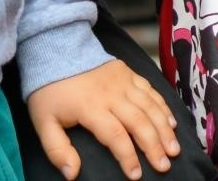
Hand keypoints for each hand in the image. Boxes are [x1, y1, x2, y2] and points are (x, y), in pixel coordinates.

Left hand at [27, 59, 180, 179]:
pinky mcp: (129, 73)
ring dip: (164, 128)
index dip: (127, 157)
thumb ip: (57, 150)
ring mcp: (123, 81)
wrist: (58, 49)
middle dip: (154, 146)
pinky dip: (163, 107)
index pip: (115, 135)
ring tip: (174, 148)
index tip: (136, 175)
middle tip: (165, 165)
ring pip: (150, 106)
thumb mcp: (43, 122)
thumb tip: (72, 174)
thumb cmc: (50, 91)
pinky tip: (172, 122)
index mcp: (91, 107)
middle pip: (139, 122)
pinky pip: (151, 91)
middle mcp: (112, 94)